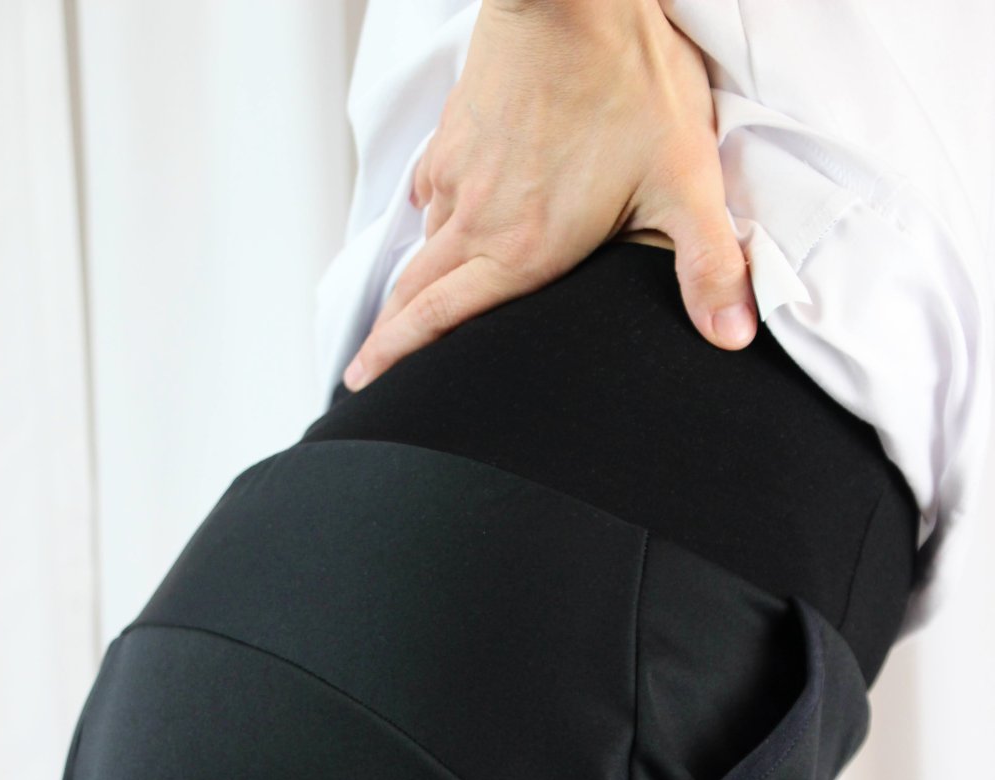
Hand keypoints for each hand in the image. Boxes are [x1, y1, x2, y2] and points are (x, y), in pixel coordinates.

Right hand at [341, 0, 755, 391]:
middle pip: (415, 292)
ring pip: (422, 243)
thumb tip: (732, 335)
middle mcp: (476, 218)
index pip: (438, 320)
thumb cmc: (625, 79)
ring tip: (408, 306)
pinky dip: (429, 215)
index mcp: (520, 250)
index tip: (364, 384)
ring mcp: (459, 170)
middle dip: (387, 336)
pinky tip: (438, 216)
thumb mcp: (684, 180)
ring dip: (412, 281)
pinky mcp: (457, 128)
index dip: (395, 359)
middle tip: (367, 369)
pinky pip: (431, 188)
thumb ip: (708, 265)